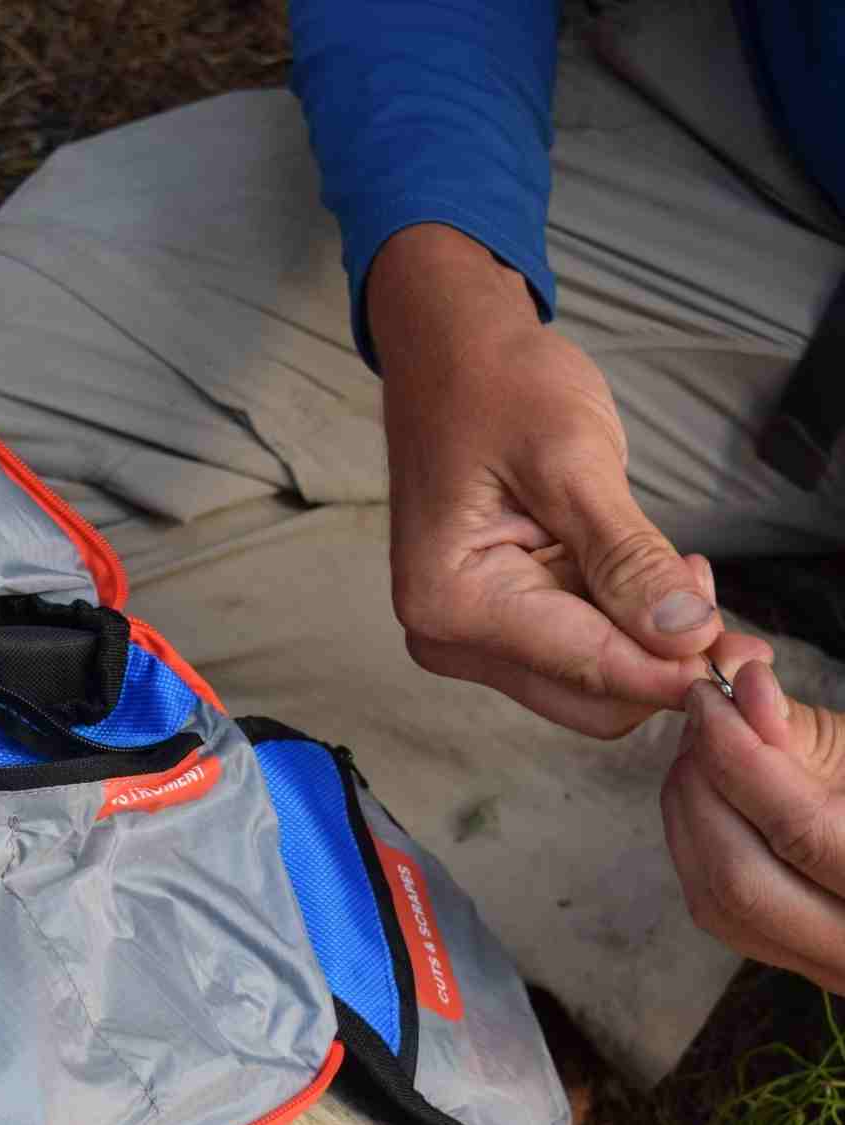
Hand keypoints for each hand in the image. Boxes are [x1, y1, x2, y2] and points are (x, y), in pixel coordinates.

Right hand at [370, 225, 723, 736]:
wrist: (451, 355)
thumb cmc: (497, 388)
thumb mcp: (572, 461)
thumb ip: (629, 558)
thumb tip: (686, 638)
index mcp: (451, 602)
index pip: (588, 667)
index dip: (675, 667)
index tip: (747, 652)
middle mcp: (447, 636)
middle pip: (588, 699)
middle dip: (662, 659)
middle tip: (710, 589)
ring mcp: (466, 635)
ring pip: (590, 684)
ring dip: (646, 643)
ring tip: (676, 569)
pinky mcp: (492, 624)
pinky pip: (577, 654)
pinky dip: (624, 627)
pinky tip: (642, 575)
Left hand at [663, 649, 844, 992]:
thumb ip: (798, 727)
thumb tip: (742, 687)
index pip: (798, 828)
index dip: (736, 754)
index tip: (706, 697)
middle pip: (741, 877)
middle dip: (702, 789)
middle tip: (699, 724)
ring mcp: (826, 966)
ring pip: (718, 902)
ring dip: (688, 815)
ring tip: (699, 754)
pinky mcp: (790, 963)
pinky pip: (718, 914)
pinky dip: (695, 847)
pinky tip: (703, 798)